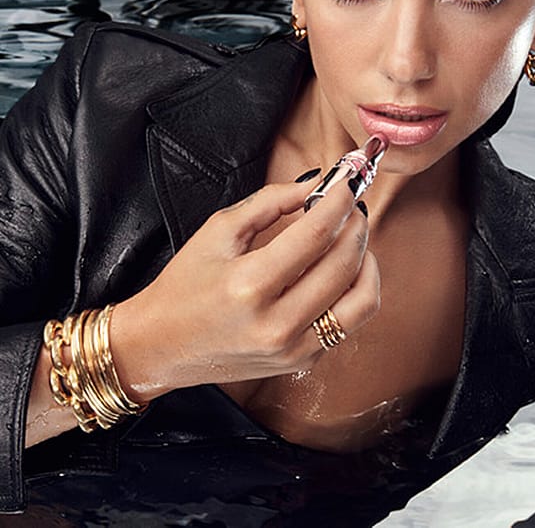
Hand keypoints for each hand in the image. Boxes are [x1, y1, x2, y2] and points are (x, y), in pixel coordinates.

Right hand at [110, 178, 379, 401]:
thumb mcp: (219, 230)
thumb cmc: (185, 283)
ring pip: (362, 298)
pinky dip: (356, 289)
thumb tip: (317, 184)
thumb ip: (272, 201)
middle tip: (351, 203)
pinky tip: (344, 268)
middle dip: (356, 224)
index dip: (340, 202)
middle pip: (343, 264)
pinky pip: (350, 322)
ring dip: (366, 258)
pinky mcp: (301, 361)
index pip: (315, 235)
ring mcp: (293, 349)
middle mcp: (276, 323)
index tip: (348, 180)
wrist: (161, 345)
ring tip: (352, 236)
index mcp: (249, 285)